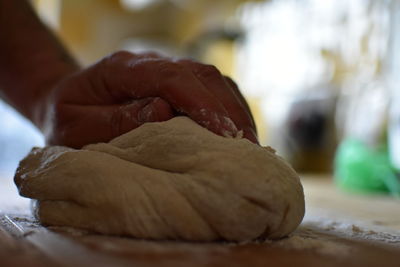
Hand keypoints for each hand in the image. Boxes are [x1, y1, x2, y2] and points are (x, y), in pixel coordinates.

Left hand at [40, 51, 256, 147]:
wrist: (65, 100)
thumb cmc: (68, 118)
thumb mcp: (76, 127)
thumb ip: (115, 120)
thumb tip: (163, 112)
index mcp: (122, 68)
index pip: (171, 77)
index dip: (200, 104)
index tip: (223, 134)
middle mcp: (150, 62)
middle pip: (202, 75)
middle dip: (228, 111)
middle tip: (247, 148)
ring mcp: (167, 69)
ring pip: (214, 79)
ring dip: (235, 111)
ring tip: (250, 146)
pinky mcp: (178, 83)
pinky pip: (213, 89)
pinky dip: (230, 110)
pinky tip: (239, 134)